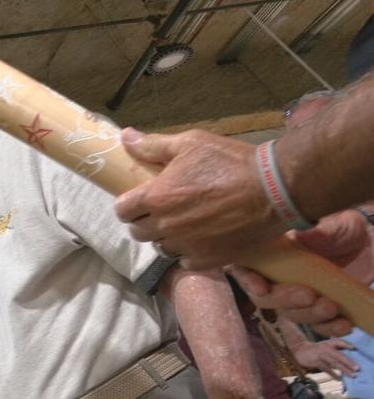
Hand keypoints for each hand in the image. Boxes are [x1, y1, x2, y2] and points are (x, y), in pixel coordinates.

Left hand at [114, 128, 284, 269]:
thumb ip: (153, 145)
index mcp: (157, 197)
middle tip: (160, 210)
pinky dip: (187, 252)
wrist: (275, 189)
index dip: (127, 205)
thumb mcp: (190, 143)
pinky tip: (198, 239)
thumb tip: (126, 137)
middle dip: (143, 221)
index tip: (137, 200)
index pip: (122, 210)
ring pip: (160, 248)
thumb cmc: (231, 162)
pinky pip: (184, 262)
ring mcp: (186, 245)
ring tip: (180, 224)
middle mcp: (166, 225)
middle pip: (138, 232)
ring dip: (165, 237)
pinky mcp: (208, 260)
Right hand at [226, 207, 373, 336]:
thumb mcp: (334, 224)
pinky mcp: (316, 310)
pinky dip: (328, 329)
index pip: (245, 268)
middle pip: (266, 297)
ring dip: (309, 315)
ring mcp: (295, 295)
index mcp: (269, 252)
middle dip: (285, 300)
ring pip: (291, 314)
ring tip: (331, 307)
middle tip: (309, 296)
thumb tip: (303, 235)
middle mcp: (276, 277)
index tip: (261, 288)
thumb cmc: (342, 228)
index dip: (247, 280)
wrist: (366, 245)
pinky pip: (316, 326)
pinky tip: (343, 325)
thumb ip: (319, 231)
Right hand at [293, 339, 358, 376]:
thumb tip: (347, 359)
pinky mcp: (316, 361)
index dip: (346, 344)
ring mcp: (321, 355)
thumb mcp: (325, 346)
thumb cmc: (316, 349)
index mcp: (329, 343)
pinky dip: (333, 374)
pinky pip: (326, 369)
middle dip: (348, 362)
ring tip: (352, 375)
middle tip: (357, 368)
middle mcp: (325, 348)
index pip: (339, 342)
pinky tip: (339, 379)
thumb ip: (335, 351)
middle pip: (339, 355)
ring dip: (344, 369)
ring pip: (334, 363)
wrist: (300, 349)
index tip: (354, 348)